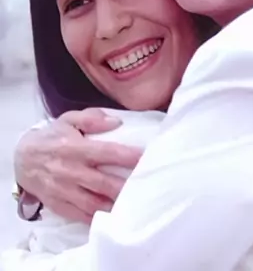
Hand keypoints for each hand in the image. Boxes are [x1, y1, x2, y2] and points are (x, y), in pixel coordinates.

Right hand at [14, 108, 142, 223]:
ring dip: (115, 205)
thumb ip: (92, 118)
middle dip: (125, 186)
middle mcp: (70, 171)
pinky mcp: (58, 204)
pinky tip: (114, 216)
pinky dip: (98, 217)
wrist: (22, 158)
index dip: (128, 156)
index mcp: (75, 148)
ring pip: (94, 203)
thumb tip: (116, 122)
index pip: (107, 152)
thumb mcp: (69, 119)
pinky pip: (81, 215)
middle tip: (146, 186)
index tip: (146, 157)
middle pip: (103, 183)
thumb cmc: (53, 136)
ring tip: (135, 203)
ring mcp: (63, 190)